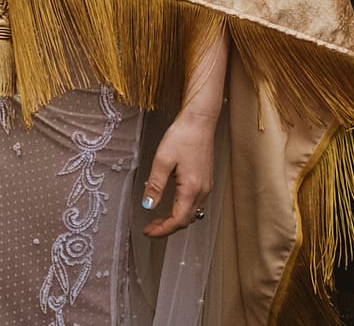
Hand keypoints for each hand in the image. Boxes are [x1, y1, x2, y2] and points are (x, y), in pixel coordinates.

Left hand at [141, 109, 216, 237]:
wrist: (199, 121)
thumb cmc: (183, 136)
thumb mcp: (163, 160)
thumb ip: (155, 185)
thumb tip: (147, 205)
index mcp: (191, 188)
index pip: (178, 220)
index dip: (162, 230)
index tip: (148, 232)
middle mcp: (202, 191)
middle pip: (185, 220)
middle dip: (167, 227)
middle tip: (150, 228)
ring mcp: (206, 186)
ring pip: (191, 213)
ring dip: (175, 220)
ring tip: (157, 219)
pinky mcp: (205, 181)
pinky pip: (194, 203)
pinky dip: (182, 210)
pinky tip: (170, 204)